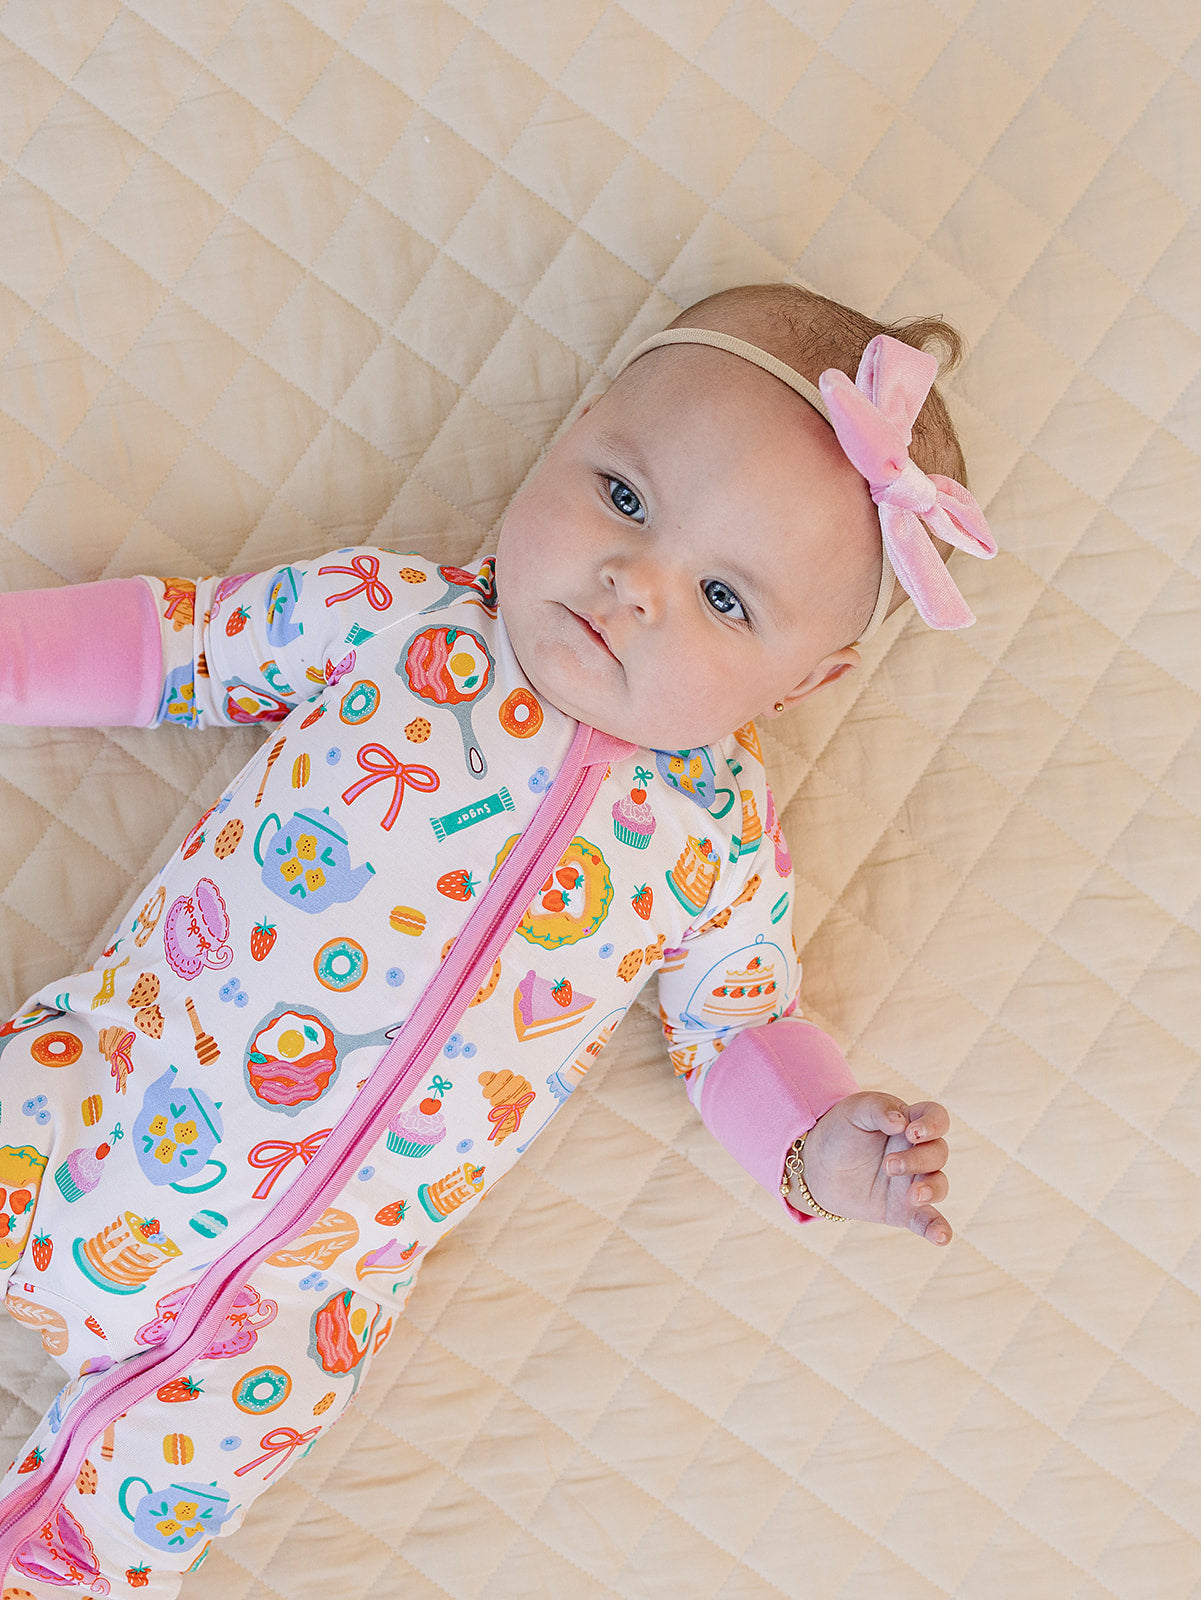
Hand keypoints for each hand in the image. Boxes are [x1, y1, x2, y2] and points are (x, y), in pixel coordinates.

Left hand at [790, 1092, 950, 1244]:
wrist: (817, 1165)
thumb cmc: (840, 1130)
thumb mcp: (855, 1110)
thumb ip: (878, 1109)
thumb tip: (901, 1122)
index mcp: (910, 1122)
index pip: (937, 1118)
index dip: (934, 1125)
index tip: (912, 1133)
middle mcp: (917, 1152)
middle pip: (938, 1153)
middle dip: (918, 1160)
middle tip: (888, 1165)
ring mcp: (912, 1182)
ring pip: (939, 1185)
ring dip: (932, 1189)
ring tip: (913, 1195)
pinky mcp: (903, 1210)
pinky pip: (928, 1221)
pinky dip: (939, 1230)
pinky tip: (942, 1237)